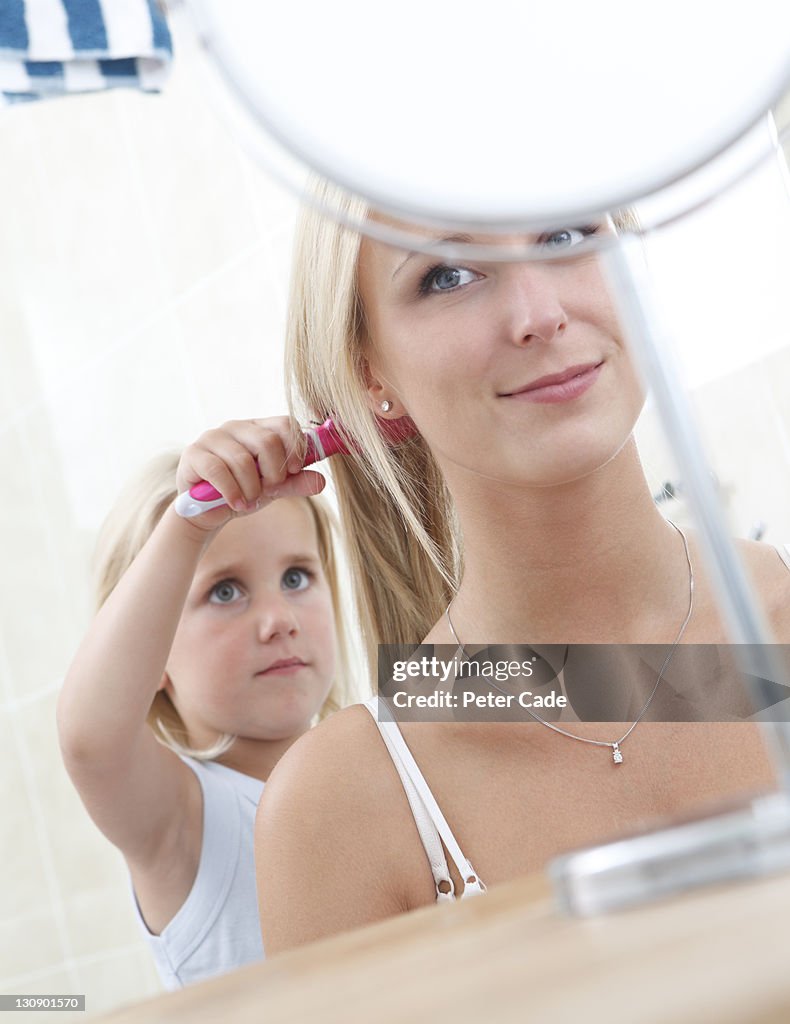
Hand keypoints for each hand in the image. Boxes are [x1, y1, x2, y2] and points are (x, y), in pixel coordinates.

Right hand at [175, 417, 325, 530]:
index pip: (286, 423)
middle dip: (274, 473)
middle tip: (269, 490)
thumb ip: (296, 483)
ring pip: (243, 460)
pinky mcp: (194, 455)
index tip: (294, 471)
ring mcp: (213, 438)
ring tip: (249, 501)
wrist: (206, 512)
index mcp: (259, 428)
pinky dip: (233, 492)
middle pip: (268, 441)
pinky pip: (219, 471)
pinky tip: (236, 503)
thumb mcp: (274, 488)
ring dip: (252, 488)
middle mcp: (236, 427)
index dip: (296, 449)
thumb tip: (321, 481)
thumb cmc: (243, 491)